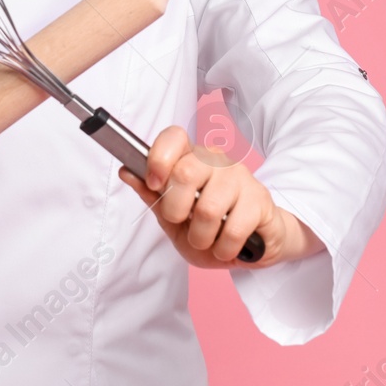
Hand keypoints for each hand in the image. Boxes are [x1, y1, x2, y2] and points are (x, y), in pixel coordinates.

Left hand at [117, 125, 324, 268]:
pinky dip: (223, 248)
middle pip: (184, 174)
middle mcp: (216, 161)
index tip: (153, 183)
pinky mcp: (260, 199)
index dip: (159, 158)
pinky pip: (232, 229)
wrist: (255, 244)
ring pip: (207, 208)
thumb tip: (126, 171)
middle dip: (176, 211)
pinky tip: (228, 246)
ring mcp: (240, 177)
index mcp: (192, 158)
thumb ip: (153, 196)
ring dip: (201, 237)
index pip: (174, 137)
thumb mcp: (174, 219)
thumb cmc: (212, 229)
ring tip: (208, 239)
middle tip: (184, 223)